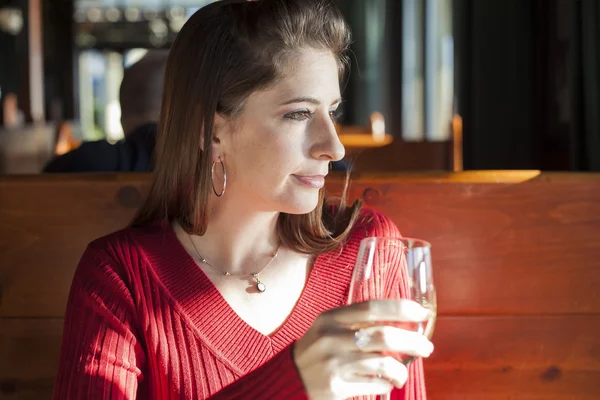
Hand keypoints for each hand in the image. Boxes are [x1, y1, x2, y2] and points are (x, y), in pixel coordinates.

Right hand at [293, 299, 433, 399]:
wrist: (290, 377)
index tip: (421, 313)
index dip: (400, 309)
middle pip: (383, 337)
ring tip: (404, 372)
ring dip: (402, 370)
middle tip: (426, 347)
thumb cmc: (318, 349)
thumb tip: (402, 322)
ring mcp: (334, 364)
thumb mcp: (329, 327)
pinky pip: (374, 385)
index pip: (371, 308)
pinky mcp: (336, 388)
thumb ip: (357, 322)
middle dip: (412, 342)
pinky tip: (386, 382)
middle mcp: (332, 339)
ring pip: (383, 365)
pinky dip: (386, 384)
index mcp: (331, 318)